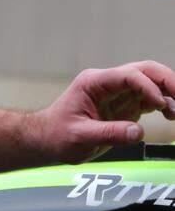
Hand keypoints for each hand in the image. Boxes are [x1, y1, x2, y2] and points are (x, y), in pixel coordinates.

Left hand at [31, 61, 174, 163]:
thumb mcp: (80, 136)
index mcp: (93, 83)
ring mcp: (118, 93)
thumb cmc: (57, 135)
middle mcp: (107, 83)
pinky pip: (151, 98)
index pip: (127, 75)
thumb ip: (109, 133)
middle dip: (168, 80)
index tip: (161, 105)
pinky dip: (166, 104)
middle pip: (144, 71)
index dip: (147, 87)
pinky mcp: (125, 105)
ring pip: (151, 82)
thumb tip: (138, 132)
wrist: (48, 139)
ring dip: (170, 92)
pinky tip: (172, 116)